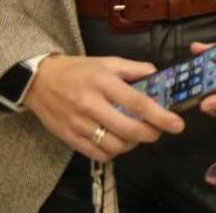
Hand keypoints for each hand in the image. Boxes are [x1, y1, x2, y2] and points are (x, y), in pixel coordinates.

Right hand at [23, 55, 182, 161]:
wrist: (39, 81)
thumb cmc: (78, 70)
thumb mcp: (107, 62)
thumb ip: (133, 69)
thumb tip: (157, 75)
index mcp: (103, 82)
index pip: (137, 102)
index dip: (160, 116)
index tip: (177, 124)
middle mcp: (91, 104)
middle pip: (128, 128)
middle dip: (150, 134)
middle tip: (159, 131)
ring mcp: (79, 124)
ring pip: (115, 145)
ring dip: (133, 144)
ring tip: (137, 134)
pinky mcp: (69, 138)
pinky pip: (98, 154)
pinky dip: (114, 152)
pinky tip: (118, 141)